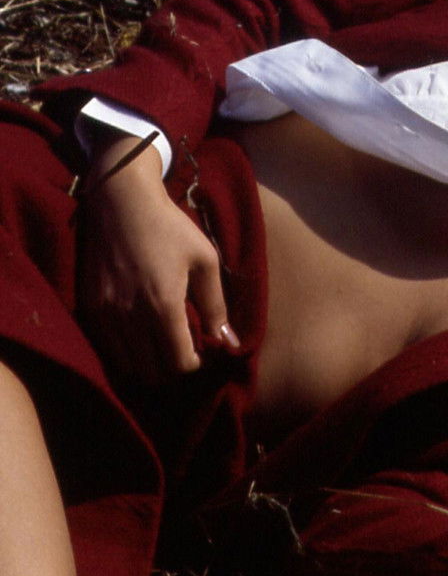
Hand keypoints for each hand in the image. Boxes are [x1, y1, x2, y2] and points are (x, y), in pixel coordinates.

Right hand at [77, 133, 238, 380]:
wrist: (121, 202)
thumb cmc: (170, 228)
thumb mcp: (205, 261)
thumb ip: (217, 305)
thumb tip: (230, 342)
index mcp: (163, 306)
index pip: (180, 363)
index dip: (197, 365)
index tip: (205, 353)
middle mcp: (130, 316)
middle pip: (155, 372)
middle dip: (174, 369)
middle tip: (186, 351)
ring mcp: (105, 314)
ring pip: (129, 366)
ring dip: (150, 364)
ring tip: (165, 346)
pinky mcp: (89, 307)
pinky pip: (109, 348)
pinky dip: (127, 352)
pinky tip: (142, 336)